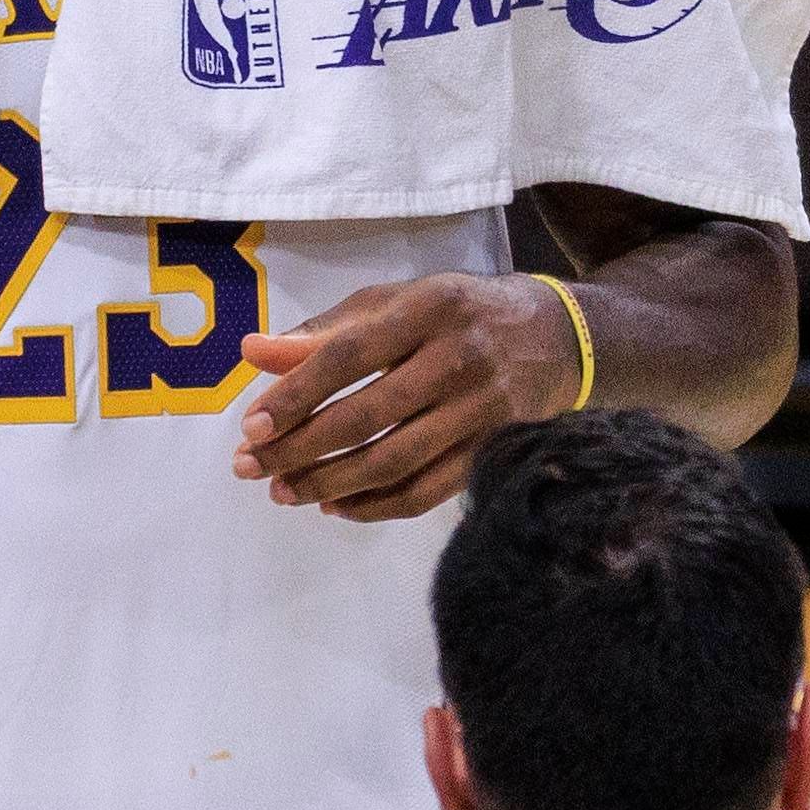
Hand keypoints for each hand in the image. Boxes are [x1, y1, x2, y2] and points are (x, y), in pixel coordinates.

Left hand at [232, 271, 578, 520]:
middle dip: (300, 448)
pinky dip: (377, 507)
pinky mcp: (493, 450)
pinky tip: (336, 506)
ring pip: (395, 461)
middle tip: (250, 467)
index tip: (252, 426)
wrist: (558, 337)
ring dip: (330, 484)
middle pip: (367, 416)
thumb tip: (252, 352)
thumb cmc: (456, 314)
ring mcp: (481, 410)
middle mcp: (458, 358)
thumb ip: (324, 330)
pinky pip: (428, 491)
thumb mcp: (395, 302)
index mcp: (427, 310)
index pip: (349, 355)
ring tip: (284, 492)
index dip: (297, 393)